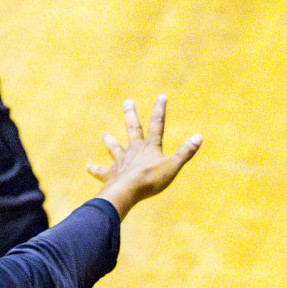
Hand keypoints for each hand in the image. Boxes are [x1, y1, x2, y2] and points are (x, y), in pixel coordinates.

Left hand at [88, 95, 201, 217]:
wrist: (127, 192)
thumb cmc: (151, 180)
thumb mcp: (173, 166)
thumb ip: (185, 152)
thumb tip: (199, 137)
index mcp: (150, 147)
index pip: (157, 124)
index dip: (159, 110)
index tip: (161, 96)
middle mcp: (134, 150)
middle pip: (133, 129)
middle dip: (131, 115)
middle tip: (128, 101)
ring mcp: (121, 162)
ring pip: (114, 148)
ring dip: (110, 141)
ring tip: (105, 135)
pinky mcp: (111, 175)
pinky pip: (101, 172)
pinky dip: (94, 169)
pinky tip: (87, 167)